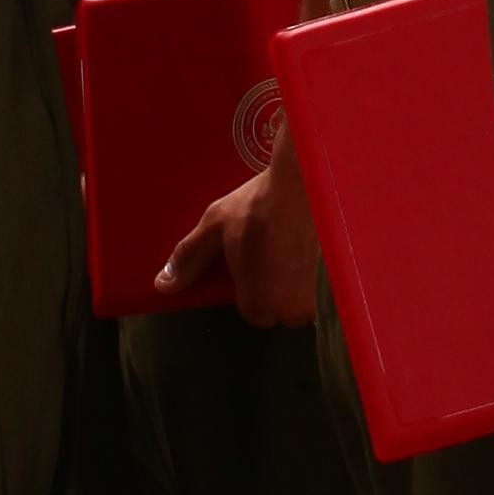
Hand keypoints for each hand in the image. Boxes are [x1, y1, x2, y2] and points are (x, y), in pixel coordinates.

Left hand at [159, 151, 319, 329]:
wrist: (302, 182)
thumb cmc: (256, 208)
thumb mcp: (213, 229)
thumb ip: (188, 260)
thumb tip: (163, 285)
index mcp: (259, 303)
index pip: (252, 312)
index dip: (247, 286)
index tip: (245, 262)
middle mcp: (292, 308)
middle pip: (278, 306)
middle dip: (271, 284)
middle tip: (264, 250)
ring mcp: (315, 293)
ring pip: (297, 294)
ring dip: (288, 275)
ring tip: (280, 244)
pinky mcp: (331, 274)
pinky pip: (313, 280)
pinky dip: (304, 265)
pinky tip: (295, 241)